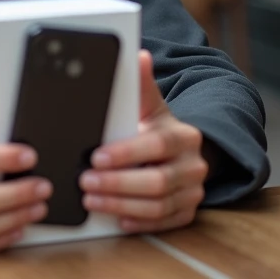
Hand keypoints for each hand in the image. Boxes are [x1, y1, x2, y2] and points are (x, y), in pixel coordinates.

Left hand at [78, 49, 207, 232]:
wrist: (180, 153)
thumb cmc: (156, 129)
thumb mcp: (149, 106)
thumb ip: (140, 85)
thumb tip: (137, 55)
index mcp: (184, 136)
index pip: (156, 145)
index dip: (126, 153)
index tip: (96, 157)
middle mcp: (194, 166)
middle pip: (158, 181)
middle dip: (118, 184)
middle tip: (85, 181)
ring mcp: (193, 192)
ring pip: (159, 206)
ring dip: (121, 205)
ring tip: (91, 199)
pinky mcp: (187, 213)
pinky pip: (164, 224)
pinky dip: (139, 223)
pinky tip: (117, 219)